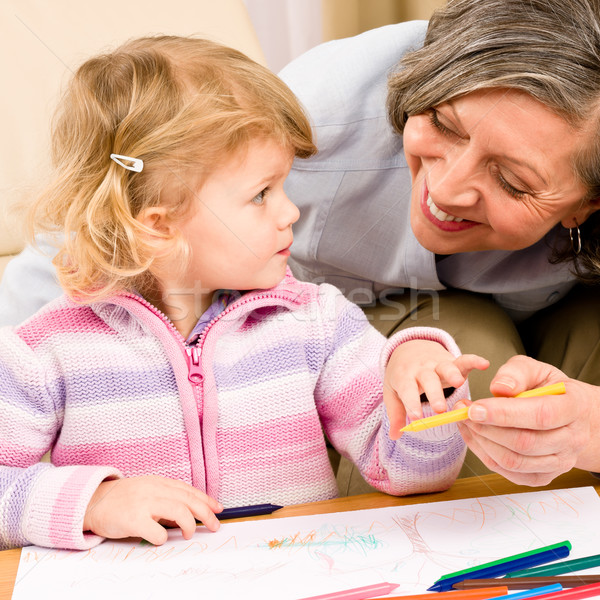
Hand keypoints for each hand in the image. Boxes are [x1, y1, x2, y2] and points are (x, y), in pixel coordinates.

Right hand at [83, 475, 222, 544]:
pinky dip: (163, 537)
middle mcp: (153, 489)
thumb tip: (190, 513)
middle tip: (214, 526)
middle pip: (188, 500)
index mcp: (158, 482)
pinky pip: (157, 531)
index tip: (218, 509)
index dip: (206, 500)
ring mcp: (143, 503)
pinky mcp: (132, 520)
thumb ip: (166, 498)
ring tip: (189, 534)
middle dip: (206, 513)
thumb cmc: (122, 500)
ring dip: (189, 525)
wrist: (92, 502)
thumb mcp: (146, 491)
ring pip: (179, 511)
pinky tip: (160, 539)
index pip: (188, 490)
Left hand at [384, 340, 488, 439]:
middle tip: (440, 409)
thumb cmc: (402, 376)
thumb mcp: (393, 393)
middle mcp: (421, 370)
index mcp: (405, 378)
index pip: (407, 391)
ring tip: (459, 383)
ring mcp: (437, 364)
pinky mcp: (452, 361)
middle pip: (428, 380)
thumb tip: (394, 436)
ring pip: (445, 368)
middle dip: (434, 393)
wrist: (409, 349)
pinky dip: (473, 360)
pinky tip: (484, 364)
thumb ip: (396, 414)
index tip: (416, 418)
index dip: (411, 404)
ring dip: (452, 374)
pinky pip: (463, 360)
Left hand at [456, 355, 599, 485]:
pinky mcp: (543, 476)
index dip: (504, 414)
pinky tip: (473, 435)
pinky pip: (508, 472)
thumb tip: (499, 388)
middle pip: (525, 442)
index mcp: (574, 407)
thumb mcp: (536, 370)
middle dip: (486, 428)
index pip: (541, 415)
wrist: (570, 416)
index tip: (475, 408)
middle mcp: (573, 439)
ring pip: (514, 461)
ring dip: (481, 442)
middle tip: (462, 411)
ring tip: (464, 421)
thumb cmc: (549, 389)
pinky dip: (484, 454)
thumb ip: (517, 373)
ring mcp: (560, 462)